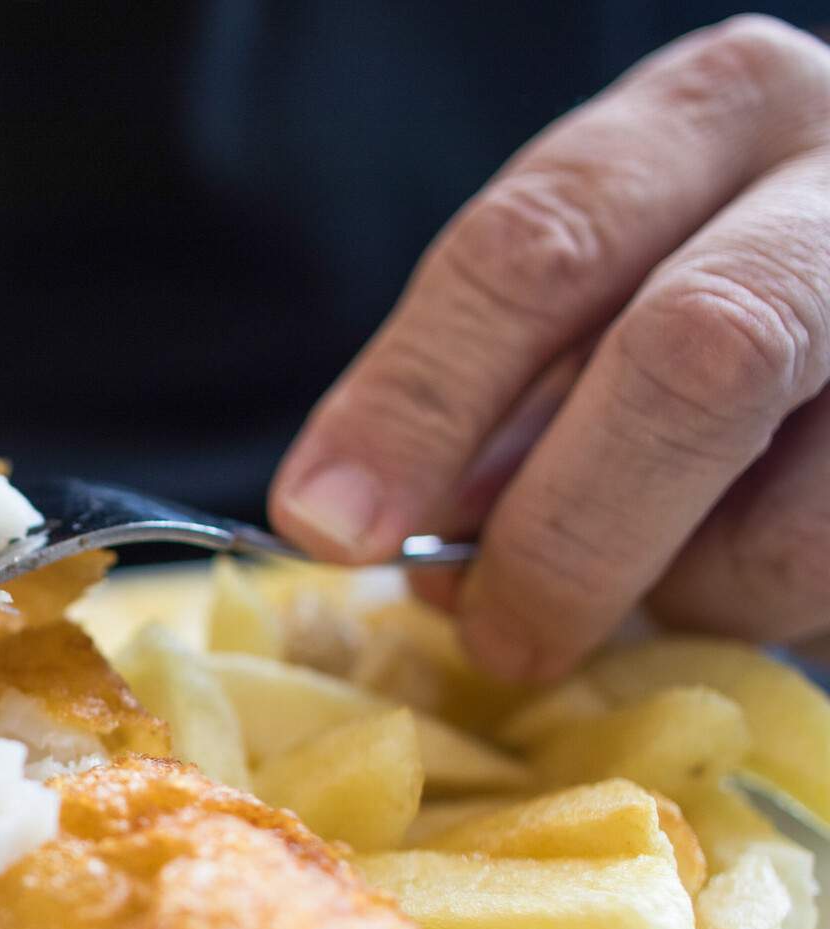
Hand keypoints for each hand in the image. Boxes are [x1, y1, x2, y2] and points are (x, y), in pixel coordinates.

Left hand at [270, 16, 829, 681]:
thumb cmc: (709, 289)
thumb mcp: (592, 305)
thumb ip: (496, 403)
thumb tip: (393, 539)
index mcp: (711, 113)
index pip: (536, 248)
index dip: (418, 399)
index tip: (328, 522)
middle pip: (693, 358)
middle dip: (558, 530)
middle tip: (488, 632)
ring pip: (789, 513)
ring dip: (676, 590)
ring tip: (646, 579)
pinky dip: (754, 612)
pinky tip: (733, 571)